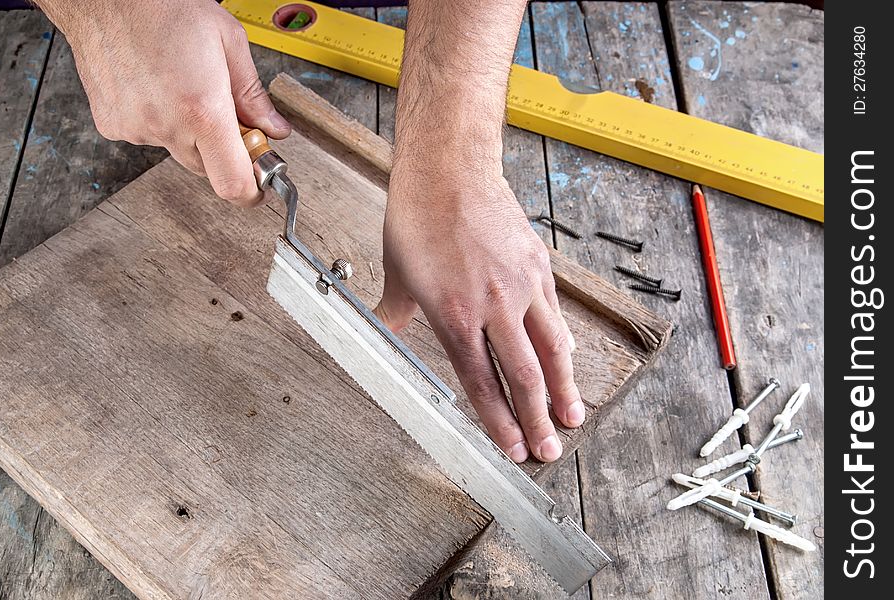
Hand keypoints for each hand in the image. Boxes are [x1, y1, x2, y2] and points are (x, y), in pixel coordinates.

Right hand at [37, 0, 289, 205]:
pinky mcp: (113, 126)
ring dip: (190, 133)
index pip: (232, 183)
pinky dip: (159, 122)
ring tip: (183, 87)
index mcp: (202, 110)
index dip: (252, 193)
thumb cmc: (163, 8)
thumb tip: (274, 128)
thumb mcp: (228, 42)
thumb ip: (253, 95)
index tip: (260, 186)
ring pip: (179, 151)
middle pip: (209, 169)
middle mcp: (167, 126)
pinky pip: (149, 138)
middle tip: (225, 115)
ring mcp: (136, 129)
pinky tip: (156, 88)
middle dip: (223, 151)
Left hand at [376, 159, 582, 462]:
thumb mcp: (397, 272)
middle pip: (523, 377)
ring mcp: (521, 286)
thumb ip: (396, 312)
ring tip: (573, 417)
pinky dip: (562, 344)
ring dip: (564, 389)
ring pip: (551, 349)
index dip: (499, 421)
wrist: (449, 168)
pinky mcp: (538, 265)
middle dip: (538, 421)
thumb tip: (386, 330)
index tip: (513, 447)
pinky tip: (566, 360)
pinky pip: (555, 314)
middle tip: (550, 451)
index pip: (482, 382)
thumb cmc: (419, 217)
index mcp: (454, 315)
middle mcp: (493, 306)